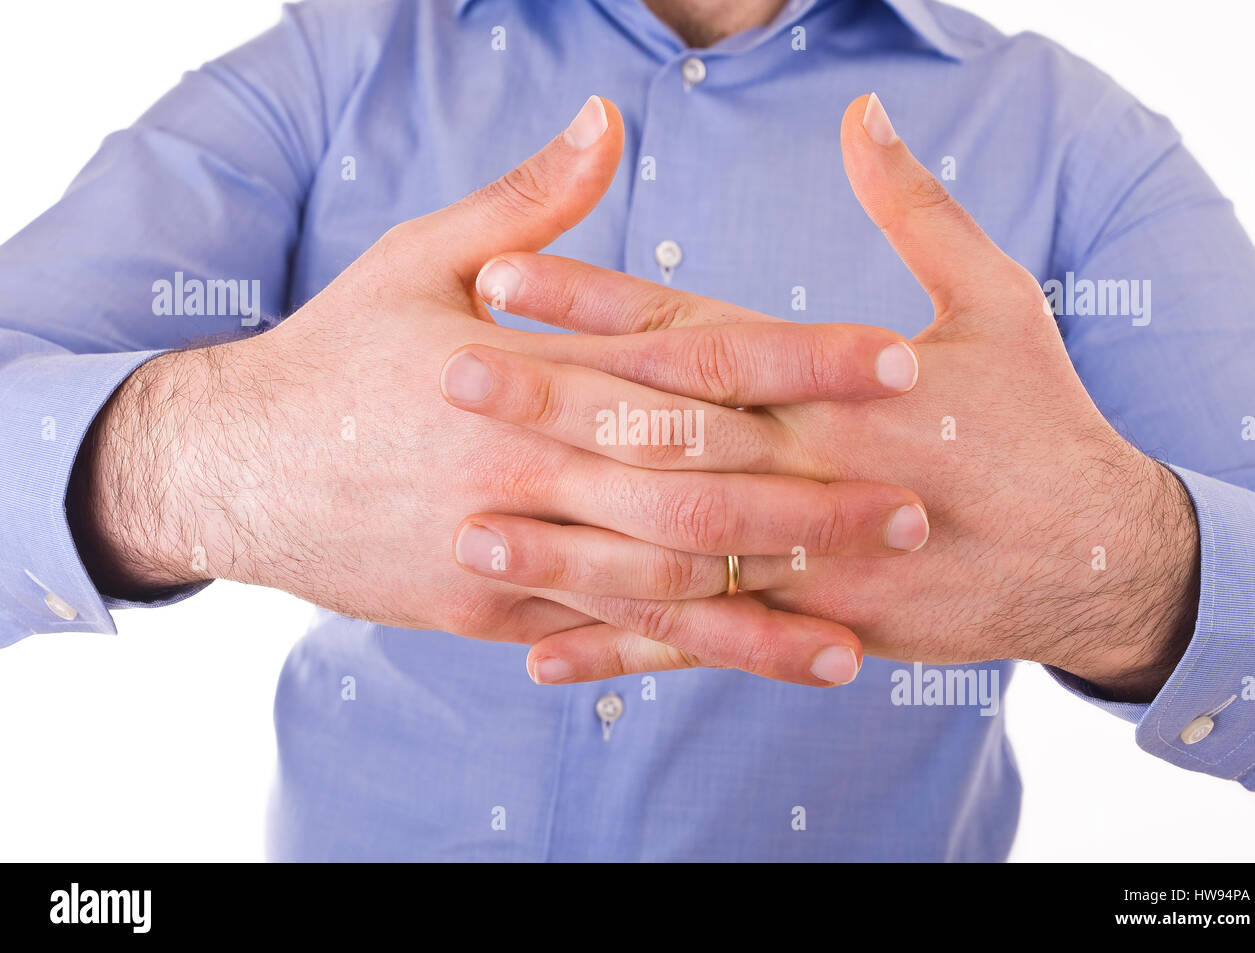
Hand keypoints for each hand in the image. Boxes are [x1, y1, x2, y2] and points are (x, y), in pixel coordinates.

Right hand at [69, 96, 928, 684]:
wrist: (238, 467)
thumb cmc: (338, 355)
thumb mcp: (417, 259)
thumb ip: (527, 202)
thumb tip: (606, 118)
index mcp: (529, 363)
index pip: (692, 360)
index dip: (798, 364)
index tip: (892, 362)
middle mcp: (529, 460)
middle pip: (697, 479)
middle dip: (814, 495)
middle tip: (919, 504)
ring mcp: (511, 545)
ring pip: (665, 573)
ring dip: (776, 589)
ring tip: (874, 602)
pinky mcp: (494, 607)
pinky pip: (610, 628)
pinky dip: (696, 645)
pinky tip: (776, 657)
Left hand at [455, 94, 1198, 700]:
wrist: (1097, 555)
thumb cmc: (1043, 422)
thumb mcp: (1000, 300)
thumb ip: (919, 212)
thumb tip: (864, 120)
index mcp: (842, 382)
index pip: (695, 332)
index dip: (597, 302)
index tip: (505, 274)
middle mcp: (813, 467)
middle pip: (663, 433)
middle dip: (554, 406)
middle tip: (450, 378)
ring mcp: (811, 557)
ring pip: (669, 549)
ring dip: (566, 545)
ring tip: (468, 532)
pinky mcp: (817, 625)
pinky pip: (706, 641)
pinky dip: (626, 651)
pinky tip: (542, 655)